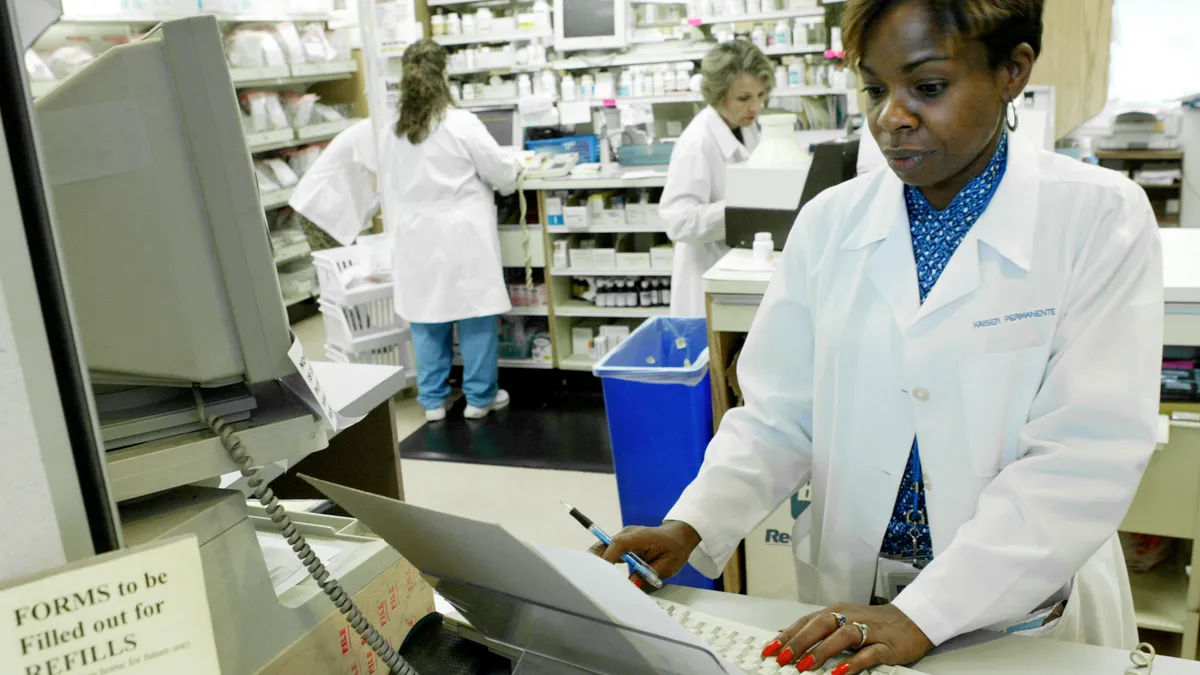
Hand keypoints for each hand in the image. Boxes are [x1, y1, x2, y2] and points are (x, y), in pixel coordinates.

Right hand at [587, 521, 701, 585]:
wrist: (677, 537)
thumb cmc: (674, 550)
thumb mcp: (667, 566)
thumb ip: (649, 575)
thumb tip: (631, 584)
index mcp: (640, 537)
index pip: (618, 544)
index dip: (607, 558)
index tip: (600, 575)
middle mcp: (627, 534)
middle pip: (604, 545)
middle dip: (594, 561)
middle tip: (589, 580)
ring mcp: (623, 537)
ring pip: (603, 548)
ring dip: (597, 563)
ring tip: (592, 581)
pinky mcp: (621, 542)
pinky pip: (607, 551)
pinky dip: (603, 563)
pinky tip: (600, 576)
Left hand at [763, 603, 932, 673]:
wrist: (913, 620)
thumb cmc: (874, 622)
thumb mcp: (842, 619)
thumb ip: (815, 627)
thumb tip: (784, 634)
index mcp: (837, 611)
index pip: (807, 621)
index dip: (788, 635)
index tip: (770, 649)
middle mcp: (851, 617)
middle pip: (821, 625)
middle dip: (799, 642)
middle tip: (782, 658)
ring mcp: (869, 630)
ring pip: (842, 637)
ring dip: (822, 651)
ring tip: (805, 666)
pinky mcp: (887, 645)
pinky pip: (869, 653)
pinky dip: (853, 663)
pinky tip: (840, 672)